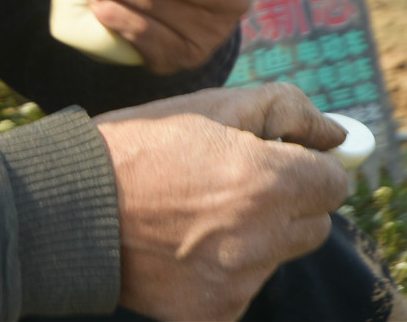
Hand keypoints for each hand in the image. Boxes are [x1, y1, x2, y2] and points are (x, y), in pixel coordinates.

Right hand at [95, 84, 349, 320]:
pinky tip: (180, 250)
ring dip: (250, 240)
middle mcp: (261, 239)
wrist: (67, 205)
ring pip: (274, 259)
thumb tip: (338, 134)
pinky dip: (219, 273)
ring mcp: (238, 282)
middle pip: (313, 226)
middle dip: (284, 205)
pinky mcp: (213, 314)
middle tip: (229, 187)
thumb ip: (286, 110)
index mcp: (266, 181)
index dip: (306, 167)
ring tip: (192, 217)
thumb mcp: (209, 106)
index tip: (278, 162)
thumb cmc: (140, 144)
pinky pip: (239, 291)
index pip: (333, 184)